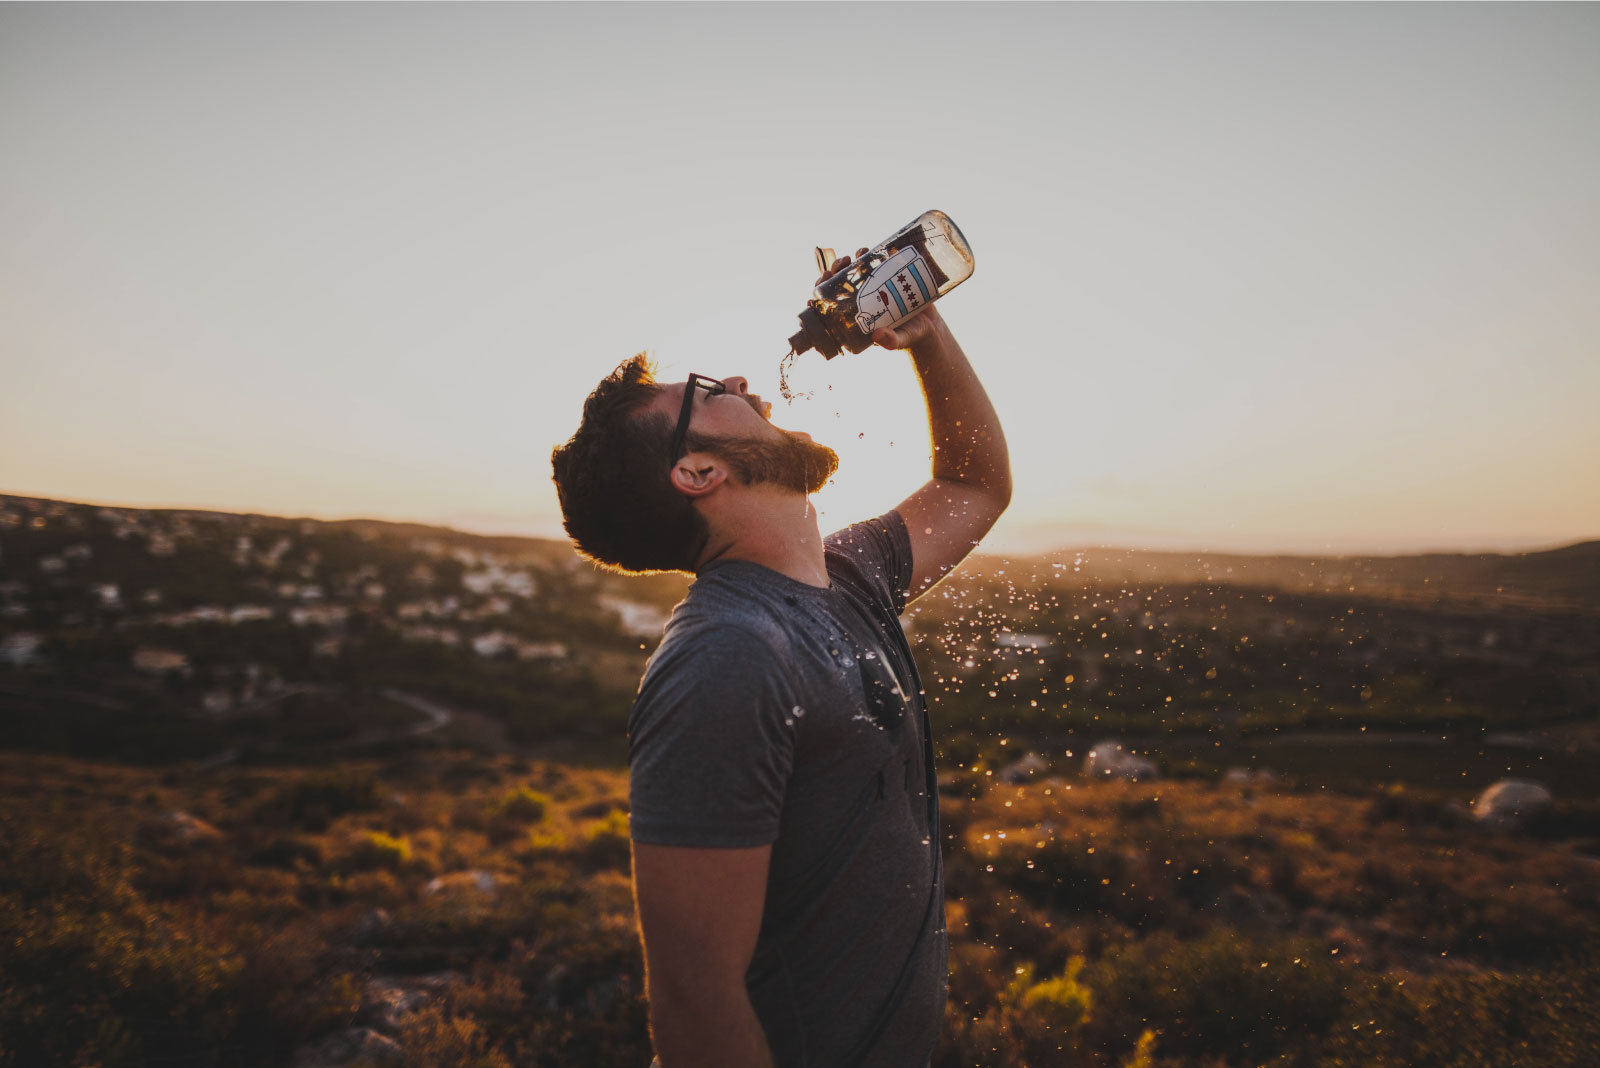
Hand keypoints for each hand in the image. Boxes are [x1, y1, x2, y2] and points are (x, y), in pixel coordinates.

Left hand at [817, 248, 945, 352]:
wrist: (931, 325)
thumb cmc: (911, 337)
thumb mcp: (899, 340)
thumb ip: (890, 341)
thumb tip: (877, 336)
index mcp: (856, 317)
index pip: (830, 305)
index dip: (821, 295)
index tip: (819, 287)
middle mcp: (861, 301)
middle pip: (839, 284)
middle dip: (834, 272)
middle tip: (840, 264)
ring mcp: (874, 288)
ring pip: (855, 271)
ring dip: (851, 261)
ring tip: (857, 254)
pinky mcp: (888, 278)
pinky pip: (874, 263)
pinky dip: (871, 254)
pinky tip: (870, 250)